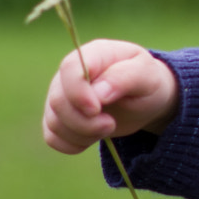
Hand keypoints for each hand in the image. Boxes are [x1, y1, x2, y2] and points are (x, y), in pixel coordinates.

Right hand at [42, 39, 180, 153]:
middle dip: (85, 121)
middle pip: (58, 100)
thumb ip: (124, 78)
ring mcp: (61, 95)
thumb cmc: (146, 82)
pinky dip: (71, 144)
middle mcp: (70, 74)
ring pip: (54, 121)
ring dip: (81, 134)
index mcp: (93, 54)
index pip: (70, 68)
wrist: (144, 99)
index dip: (78, 93)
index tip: (97, 110)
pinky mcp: (59, 117)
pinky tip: (92, 138)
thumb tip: (98, 92)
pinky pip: (52, 137)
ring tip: (107, 127)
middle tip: (111, 124)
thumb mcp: (146, 76)